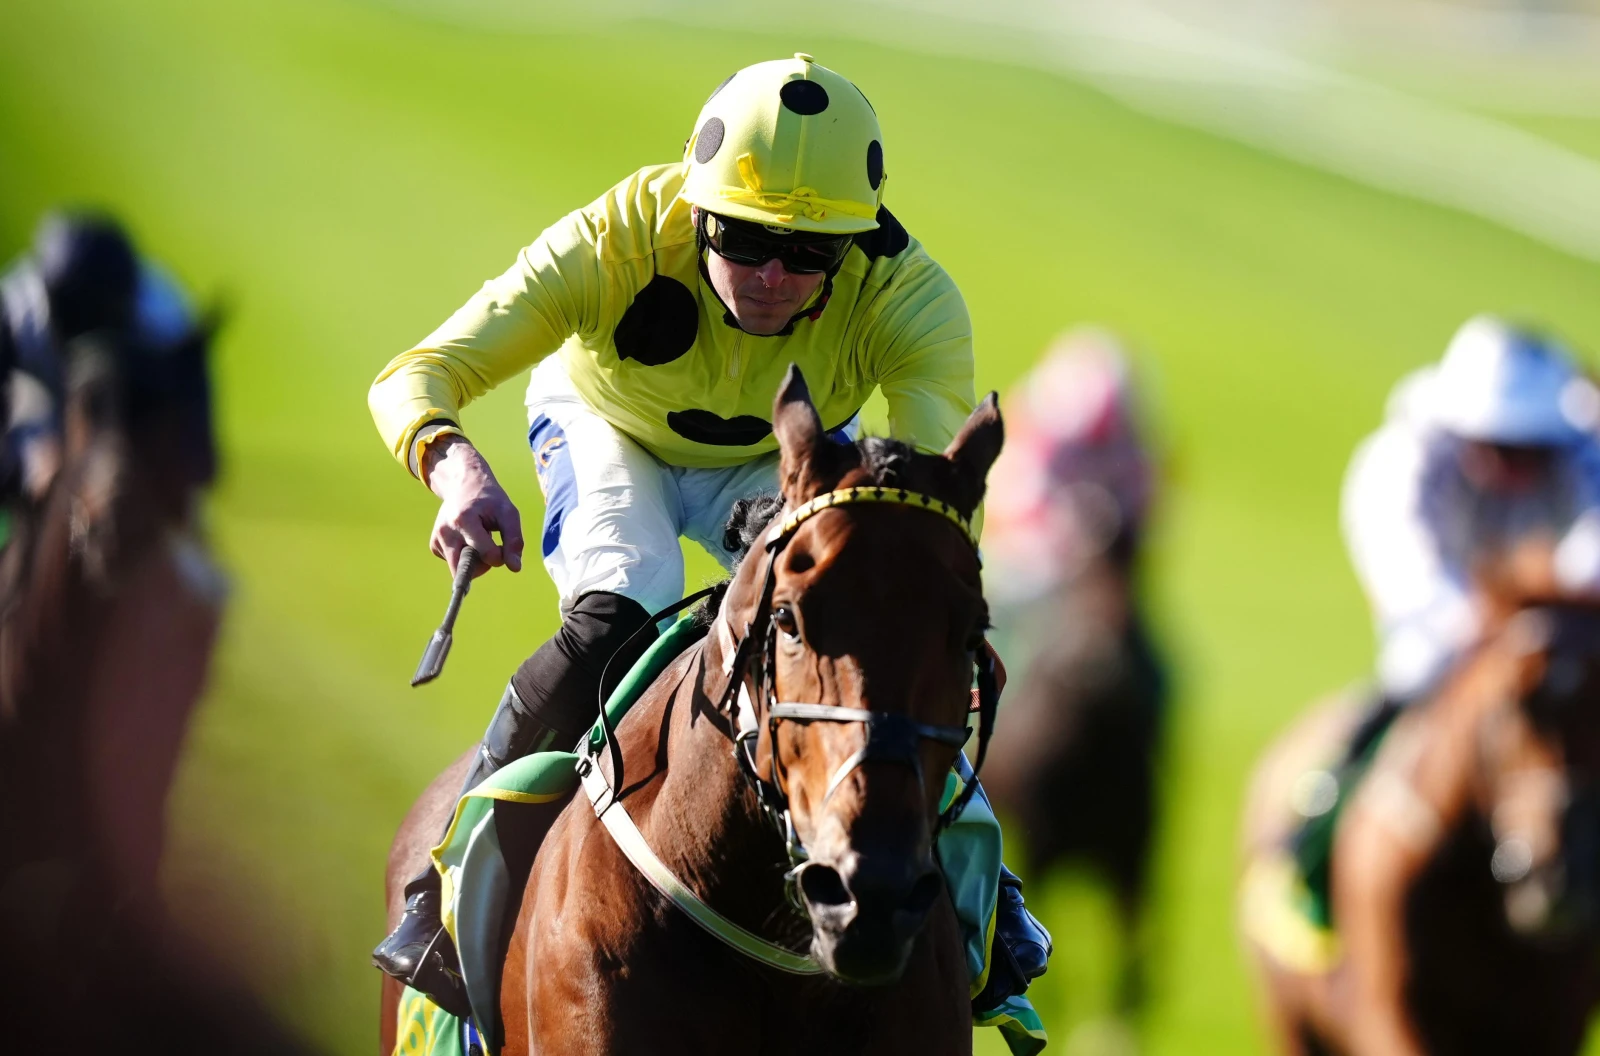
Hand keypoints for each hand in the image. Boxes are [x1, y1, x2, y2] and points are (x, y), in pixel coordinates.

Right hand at [423, 435, 523, 577]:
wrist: (463, 484)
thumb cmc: (489, 500)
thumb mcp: (508, 513)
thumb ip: (514, 540)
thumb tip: (515, 568)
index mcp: (464, 520)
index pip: (488, 555)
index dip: (501, 555)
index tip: (502, 542)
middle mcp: (445, 531)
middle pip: (465, 570)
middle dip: (482, 565)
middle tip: (489, 545)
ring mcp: (437, 538)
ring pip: (459, 569)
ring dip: (474, 560)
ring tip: (477, 537)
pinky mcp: (434, 545)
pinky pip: (453, 563)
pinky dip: (464, 556)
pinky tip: (467, 538)